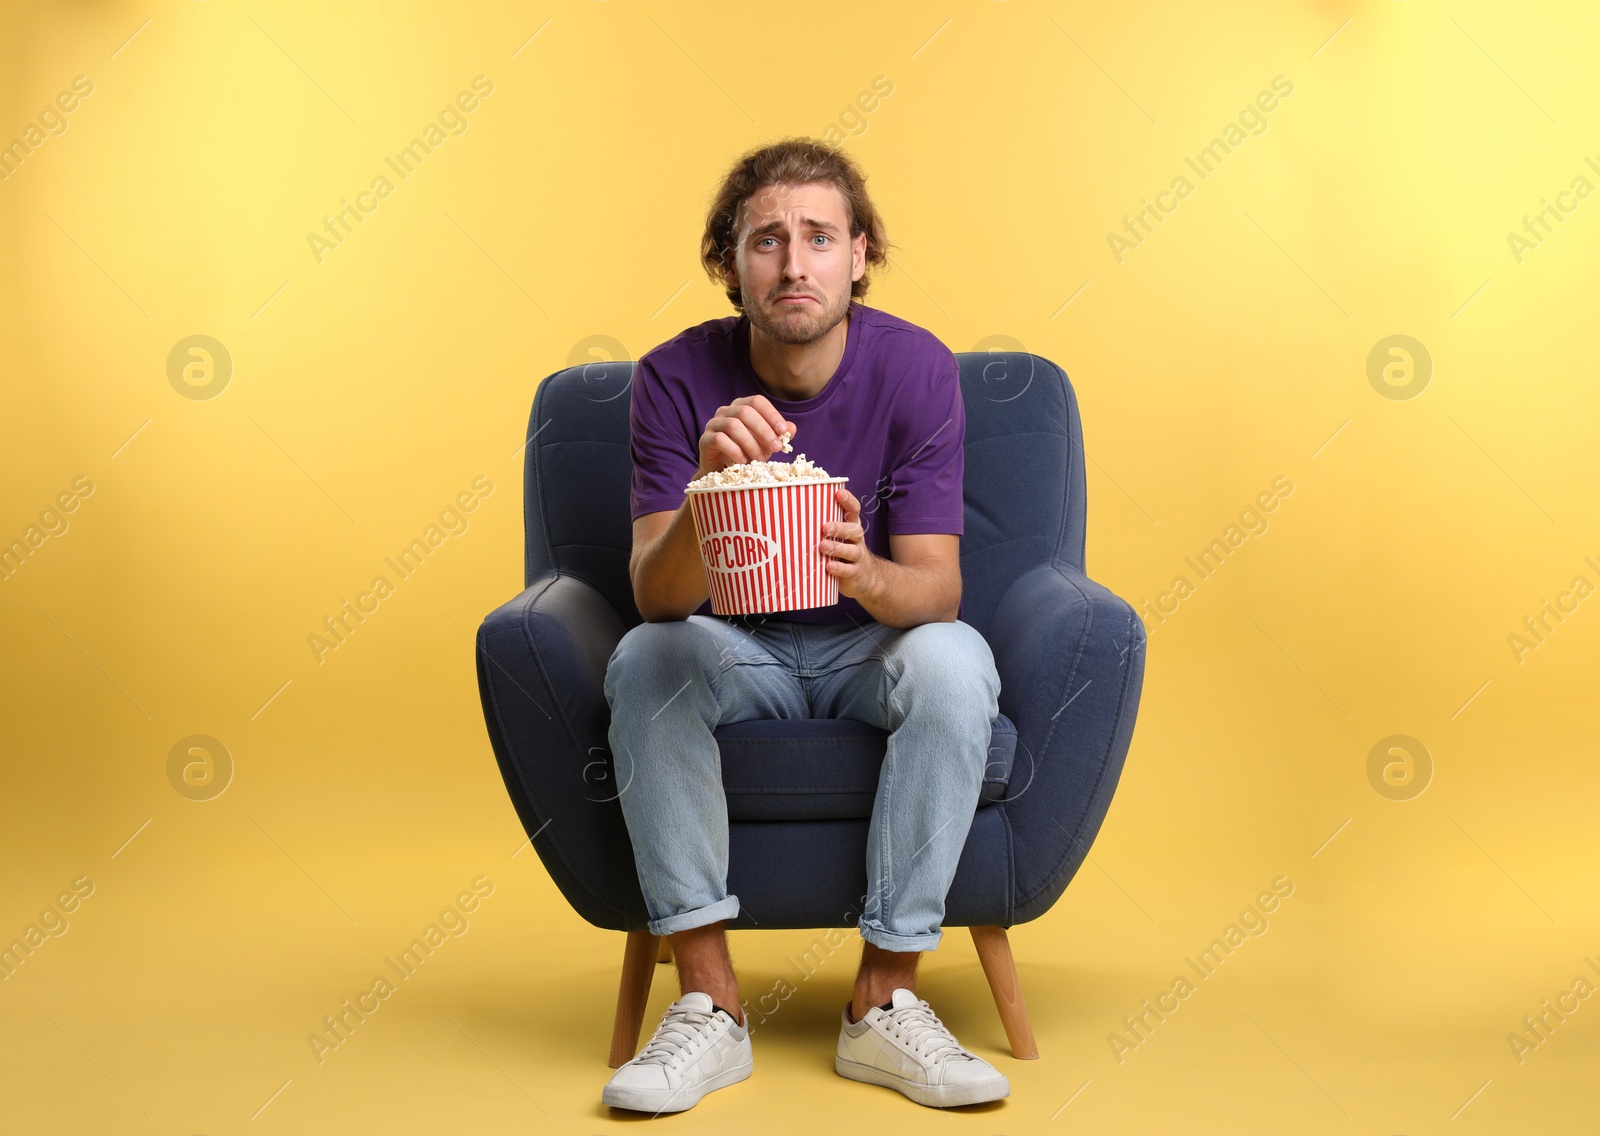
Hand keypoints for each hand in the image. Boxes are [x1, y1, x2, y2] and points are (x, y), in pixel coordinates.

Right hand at [698, 395, 795, 474]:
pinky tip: (744, 461)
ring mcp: (713, 424)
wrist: (724, 471)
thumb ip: (778, 434)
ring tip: (760, 458)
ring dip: (750, 443)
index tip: (783, 431)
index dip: (771, 414)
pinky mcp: (705, 439)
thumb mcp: (766, 443)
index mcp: (741, 406)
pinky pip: (720, 440)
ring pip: (733, 425)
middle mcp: (726, 411)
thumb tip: (791, 428)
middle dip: (764, 431)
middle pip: (745, 412)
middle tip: (776, 448)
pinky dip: (735, 451)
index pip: (757, 401)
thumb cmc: (747, 452)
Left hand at [819, 485, 878, 599]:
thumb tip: (793, 512)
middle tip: (825, 527)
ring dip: (837, 548)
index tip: (839, 493)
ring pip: (851, 550)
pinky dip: (839, 568)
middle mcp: (857, 539)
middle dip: (839, 527)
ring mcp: (857, 556)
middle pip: (853, 530)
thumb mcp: (838, 537)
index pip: (854, 510)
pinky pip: (848, 570)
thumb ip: (824, 526)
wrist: (864, 578)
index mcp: (851, 527)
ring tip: (823, 546)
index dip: (848, 501)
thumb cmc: (843, 552)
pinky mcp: (855, 573)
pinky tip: (829, 567)